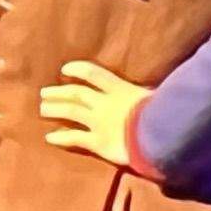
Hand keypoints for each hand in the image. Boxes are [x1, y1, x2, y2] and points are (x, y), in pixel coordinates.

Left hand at [37, 60, 154, 170]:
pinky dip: (61, 137)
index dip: (78, 70)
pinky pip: (75, 138)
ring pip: (71, 112)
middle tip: (44, 93)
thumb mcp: (161, 96)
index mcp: (121, 90)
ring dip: (55, 110)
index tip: (65, 69)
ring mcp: (99, 122)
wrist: (161, 134)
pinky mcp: (97, 142)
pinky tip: (49, 138)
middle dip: (59, 92)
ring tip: (43, 109)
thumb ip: (153, 94)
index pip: (94, 74)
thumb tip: (161, 89)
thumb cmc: (167, 113)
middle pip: (76, 94)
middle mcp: (105, 103)